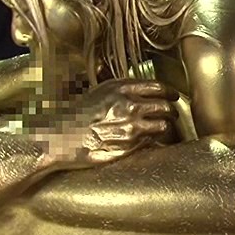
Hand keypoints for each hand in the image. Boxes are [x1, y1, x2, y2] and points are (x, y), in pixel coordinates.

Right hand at [23, 79, 178, 168]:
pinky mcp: (130, 146)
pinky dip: (154, 141)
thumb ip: (126, 89)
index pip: (160, 88)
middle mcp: (130, 106)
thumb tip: (149, 90)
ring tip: (162, 130)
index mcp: (123, 89)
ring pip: (164, 126)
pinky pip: (152, 142)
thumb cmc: (78, 114)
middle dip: (172, 112)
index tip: (174, 97)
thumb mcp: (101, 91)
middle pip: (166, 108)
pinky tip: (148, 141)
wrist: (60, 138)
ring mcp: (131, 127)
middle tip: (172, 115)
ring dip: (165, 128)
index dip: (171, 93)